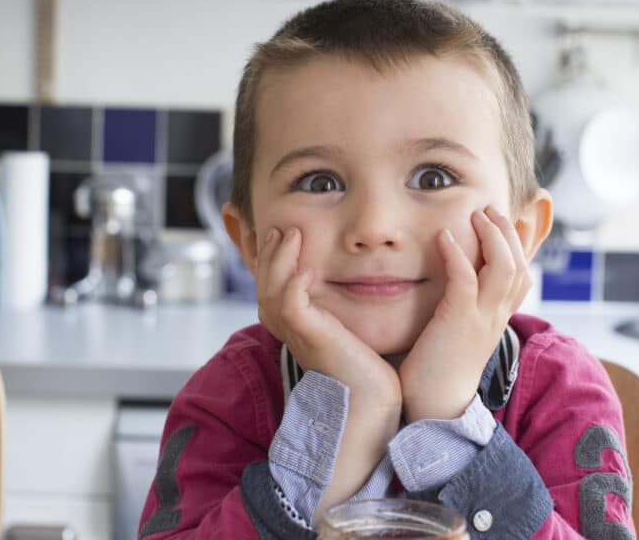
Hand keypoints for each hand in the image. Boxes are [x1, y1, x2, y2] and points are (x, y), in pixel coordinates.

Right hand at [256, 227, 399, 404]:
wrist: (373, 408)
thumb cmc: (370, 375)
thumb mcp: (352, 335)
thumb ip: (346, 316)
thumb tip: (360, 290)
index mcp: (300, 329)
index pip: (275, 289)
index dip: (274, 262)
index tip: (284, 237)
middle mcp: (293, 331)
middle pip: (265, 286)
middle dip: (271, 254)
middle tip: (282, 229)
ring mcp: (299, 335)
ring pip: (271, 291)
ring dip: (280, 260)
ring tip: (291, 234)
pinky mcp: (311, 339)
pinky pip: (290, 306)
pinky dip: (293, 284)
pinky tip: (306, 270)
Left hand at [399, 206, 532, 421]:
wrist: (433, 408)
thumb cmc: (437, 372)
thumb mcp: (457, 335)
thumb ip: (461, 312)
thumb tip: (452, 292)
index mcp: (497, 320)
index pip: (522, 277)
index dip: (519, 247)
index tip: (508, 221)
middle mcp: (496, 318)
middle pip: (519, 266)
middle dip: (507, 233)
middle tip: (490, 210)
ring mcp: (481, 320)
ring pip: (504, 268)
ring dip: (491, 237)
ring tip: (476, 215)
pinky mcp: (459, 323)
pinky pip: (466, 279)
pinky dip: (457, 254)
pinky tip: (443, 237)